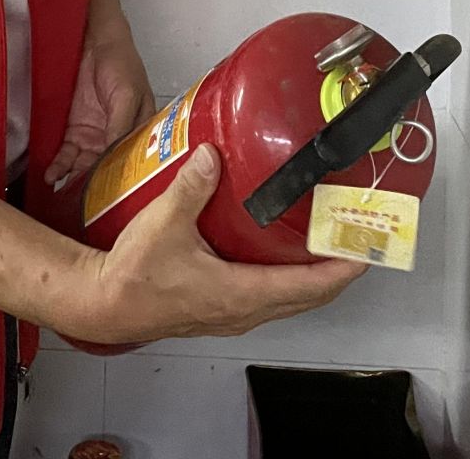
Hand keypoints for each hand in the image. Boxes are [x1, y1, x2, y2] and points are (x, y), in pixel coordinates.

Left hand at [46, 33, 154, 187]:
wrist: (94, 39)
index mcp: (137, 132)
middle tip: (81, 204)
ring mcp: (94, 135)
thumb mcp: (126, 94)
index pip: (130, 162)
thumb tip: (114, 156)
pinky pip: (65, 153)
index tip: (108, 197)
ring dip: (73, 179)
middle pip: (104, 169)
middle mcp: (115, 138)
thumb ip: (120, 126)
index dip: (120, 180)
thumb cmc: (121, 61)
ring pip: (83, 165)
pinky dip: (59, 165)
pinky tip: (52, 175)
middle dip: (93, 186)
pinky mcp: (74, 129)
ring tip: (62, 194)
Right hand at [59, 146, 366, 346]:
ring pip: (288, 300)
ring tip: (325, 242)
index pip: (310, 286)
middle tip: (353, 237)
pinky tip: (277, 252)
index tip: (366, 248)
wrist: (103, 304)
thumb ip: (191, 186)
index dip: (342, 268)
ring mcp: (231, 314)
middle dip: (336, 270)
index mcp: (241, 293)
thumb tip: (210, 154)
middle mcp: (244, 310)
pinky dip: (286, 279)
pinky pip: (267, 298)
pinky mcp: (218, 309)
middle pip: (307, 297)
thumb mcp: (164, 222)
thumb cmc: (133, 274)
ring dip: (312, 277)